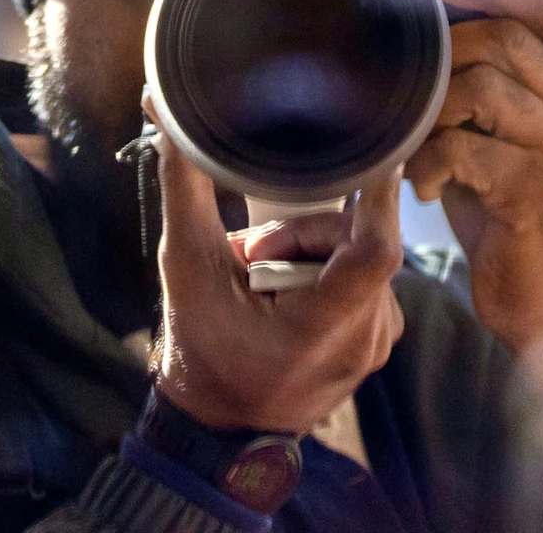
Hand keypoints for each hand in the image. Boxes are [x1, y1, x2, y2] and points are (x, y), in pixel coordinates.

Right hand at [152, 126, 404, 434]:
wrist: (216, 431)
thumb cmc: (199, 351)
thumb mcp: (186, 266)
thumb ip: (185, 185)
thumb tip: (163, 112)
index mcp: (326, 329)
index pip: (377, 249)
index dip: (379, 197)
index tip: (376, 153)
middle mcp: (366, 339)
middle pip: (351, 242)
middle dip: (297, 234)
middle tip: (249, 259)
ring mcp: (377, 343)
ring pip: (353, 256)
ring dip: (305, 252)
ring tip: (259, 281)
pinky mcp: (377, 340)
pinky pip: (360, 277)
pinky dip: (321, 271)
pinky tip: (282, 292)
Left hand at [407, 0, 542, 357]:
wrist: (541, 293)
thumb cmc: (503, 196)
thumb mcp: (495, 123)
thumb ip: (476, 68)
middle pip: (504, 37)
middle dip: (442, 48)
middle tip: (406, 82)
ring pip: (480, 88)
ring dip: (430, 111)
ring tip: (413, 143)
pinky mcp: (537, 193)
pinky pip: (466, 150)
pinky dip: (429, 163)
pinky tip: (423, 186)